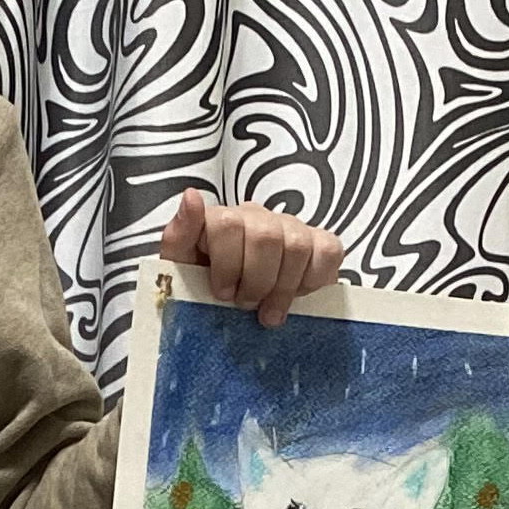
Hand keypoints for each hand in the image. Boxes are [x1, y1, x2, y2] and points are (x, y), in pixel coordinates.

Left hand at [159, 189, 343, 328]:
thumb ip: (179, 235)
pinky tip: (297, 295)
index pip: (228, 224)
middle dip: (256, 281)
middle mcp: (258, 218)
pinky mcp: (320, 244)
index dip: (227, 265)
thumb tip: (191, 197)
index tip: (223, 293)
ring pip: (297, 246)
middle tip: (247, 304)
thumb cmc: (208, 291)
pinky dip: (314, 279)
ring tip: (269, 310)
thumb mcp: (180, 269)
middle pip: (266, 237)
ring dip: (282, 287)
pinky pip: (328, 251)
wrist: (235, 309)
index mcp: (222, 220)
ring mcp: (291, 228)